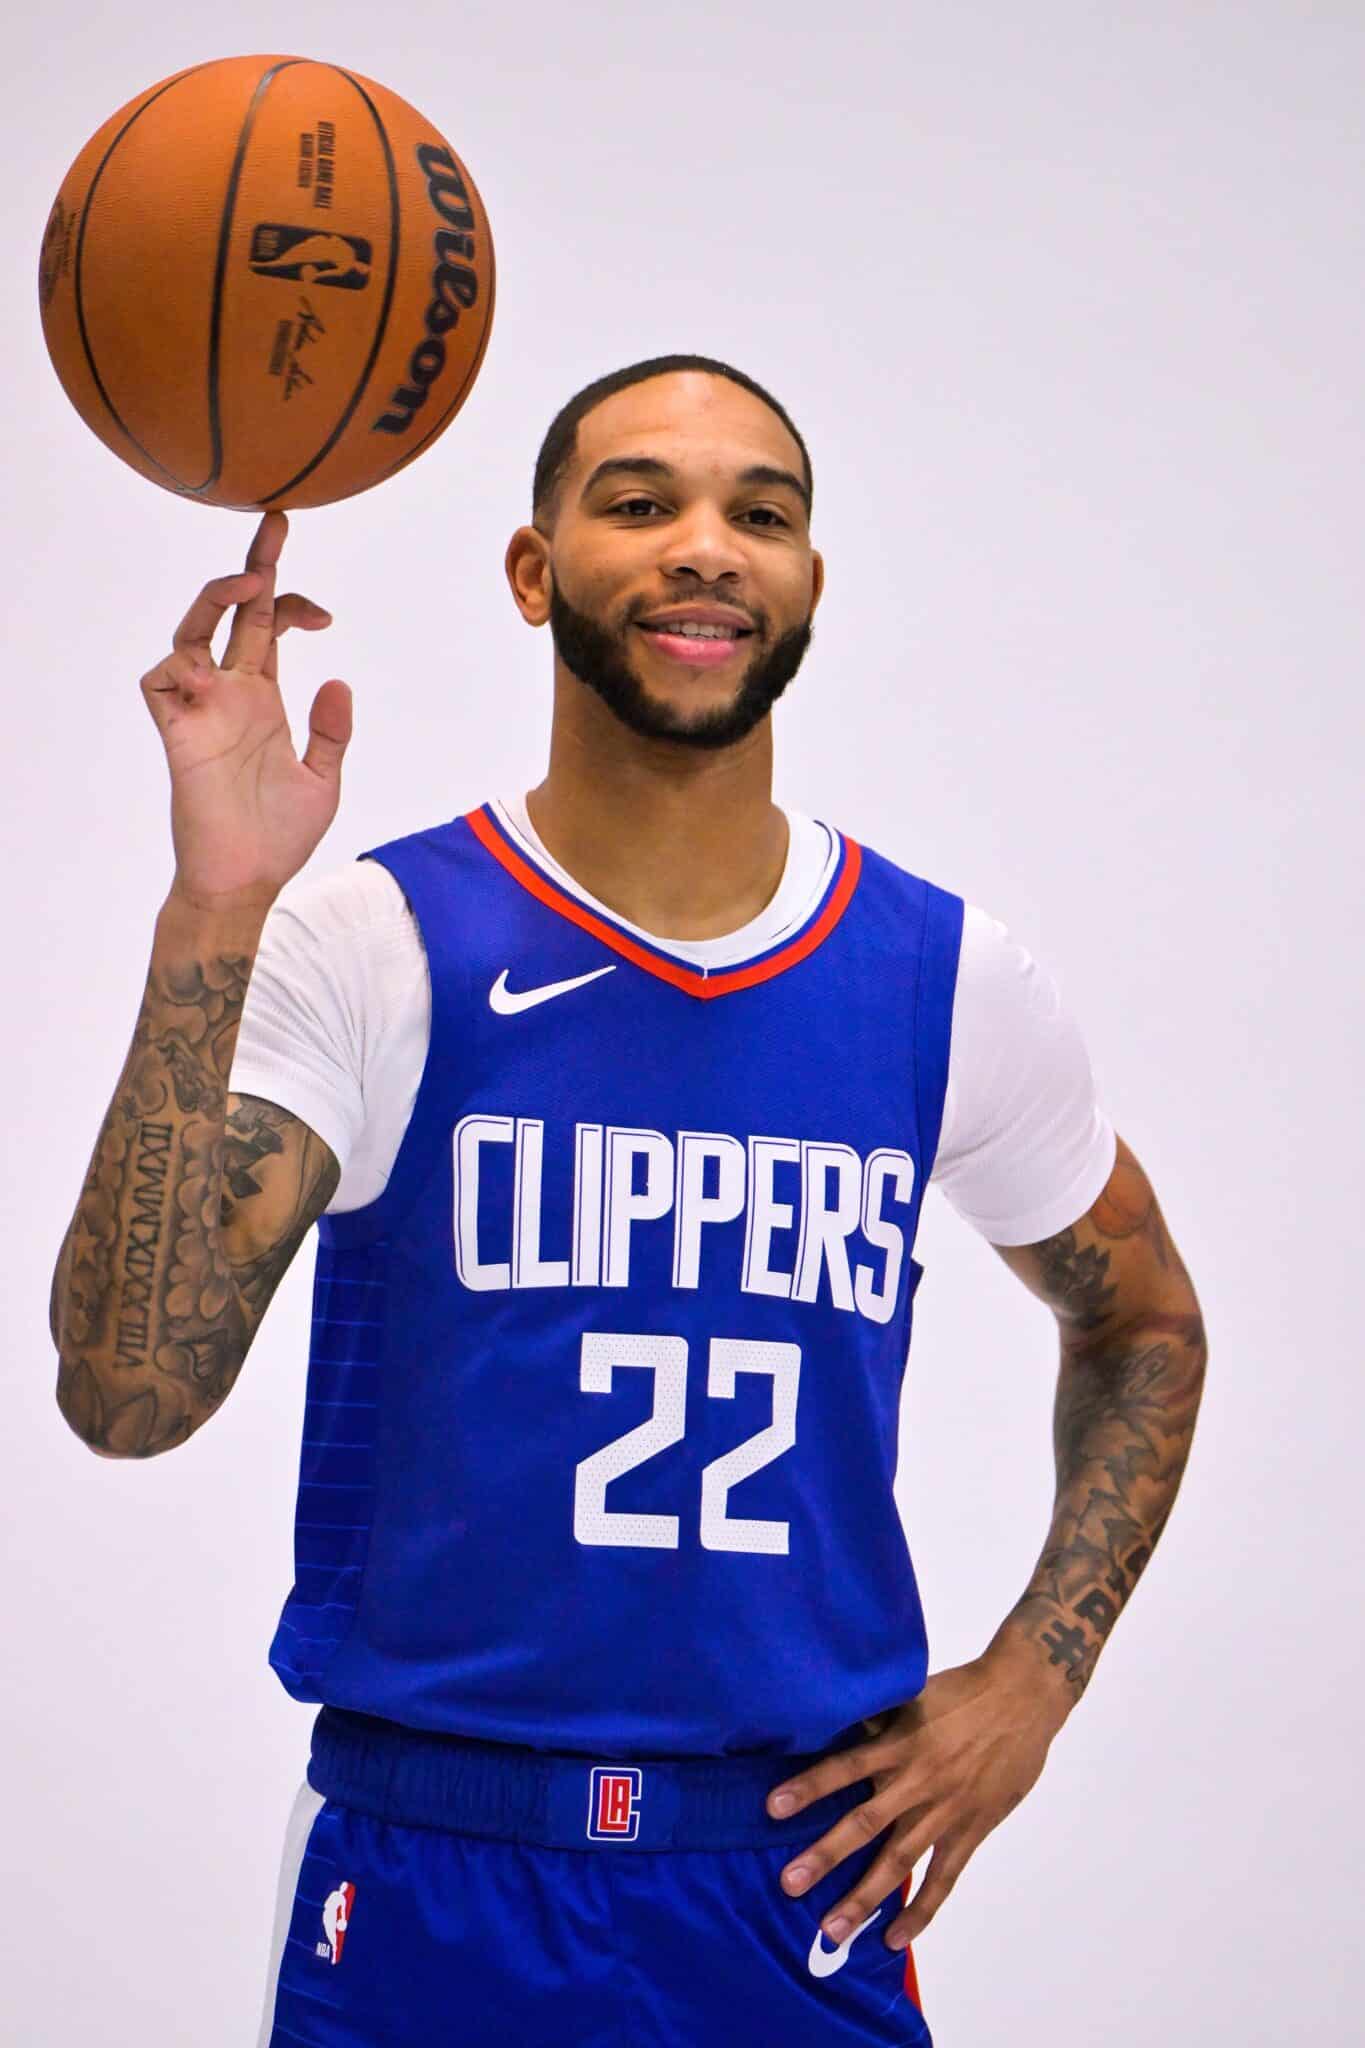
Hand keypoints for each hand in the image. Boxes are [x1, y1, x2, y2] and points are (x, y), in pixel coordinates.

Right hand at [140, 509, 351, 914]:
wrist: (245, 880)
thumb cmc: (278, 835)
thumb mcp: (323, 780)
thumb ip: (331, 732)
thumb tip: (338, 680)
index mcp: (263, 698)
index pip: (270, 627)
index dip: (294, 605)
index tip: (325, 615)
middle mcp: (230, 693)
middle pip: (232, 610)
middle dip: (254, 564)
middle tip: (278, 519)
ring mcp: (202, 709)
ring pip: (192, 631)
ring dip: (216, 599)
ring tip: (249, 582)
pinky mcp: (178, 732)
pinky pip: (158, 679)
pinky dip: (178, 664)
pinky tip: (207, 674)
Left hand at [766, 1640, 1071, 1949]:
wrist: (1022, 1698)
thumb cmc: (963, 1691)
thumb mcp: (912, 1693)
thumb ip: (876, 1717)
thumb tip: (830, 1723)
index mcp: (900, 1743)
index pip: (845, 1767)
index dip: (809, 1787)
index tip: (772, 1808)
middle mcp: (917, 1781)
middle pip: (865, 1824)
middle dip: (825, 1856)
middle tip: (789, 1885)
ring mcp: (944, 1810)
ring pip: (898, 1861)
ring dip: (864, 1897)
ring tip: (832, 1929)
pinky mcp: (971, 1829)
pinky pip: (943, 1878)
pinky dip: (920, 1910)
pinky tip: (894, 1937)